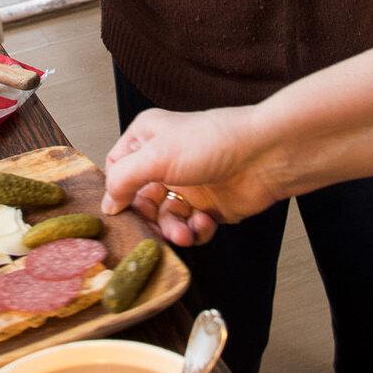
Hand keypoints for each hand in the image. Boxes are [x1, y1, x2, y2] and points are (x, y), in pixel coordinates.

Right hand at [99, 105, 284, 245]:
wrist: (265, 156)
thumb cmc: (213, 142)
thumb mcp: (155, 156)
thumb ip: (122, 180)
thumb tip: (107, 205)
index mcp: (148, 139)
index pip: (117, 170)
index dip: (117, 192)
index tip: (121, 210)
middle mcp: (166, 162)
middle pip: (140, 201)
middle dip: (148, 219)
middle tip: (154, 231)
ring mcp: (188, 185)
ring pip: (165, 219)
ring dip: (172, 230)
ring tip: (184, 233)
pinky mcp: (209, 206)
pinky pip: (191, 228)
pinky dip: (195, 231)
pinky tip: (204, 223)